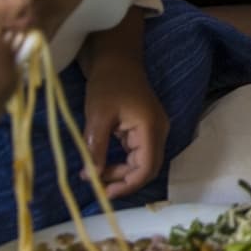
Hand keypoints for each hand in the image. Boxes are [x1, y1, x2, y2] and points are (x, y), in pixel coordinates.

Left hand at [82, 73, 170, 199]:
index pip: (147, 168)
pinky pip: (135, 153)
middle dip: (123, 181)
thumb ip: (97, 149)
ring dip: (119, 172)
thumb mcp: (98, 117)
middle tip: (97, 186)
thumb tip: (93, 177)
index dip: (128, 185)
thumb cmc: (107, 83)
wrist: (115, 58)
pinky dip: (119, 161)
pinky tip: (100, 162)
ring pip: (140, 162)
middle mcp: (157, 131)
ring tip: (93, 173)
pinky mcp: (143, 128)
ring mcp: (152, 130)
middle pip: (147, 168)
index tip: (105, 193)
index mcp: (151, 128)